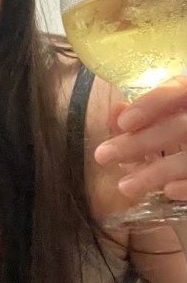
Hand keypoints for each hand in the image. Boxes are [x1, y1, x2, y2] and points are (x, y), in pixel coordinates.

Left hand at [95, 76, 186, 200]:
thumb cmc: (178, 133)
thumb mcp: (164, 121)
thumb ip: (143, 117)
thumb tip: (116, 111)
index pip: (180, 90)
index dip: (152, 105)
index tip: (123, 123)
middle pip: (180, 126)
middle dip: (140, 142)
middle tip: (103, 156)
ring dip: (158, 172)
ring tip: (125, 186)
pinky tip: (167, 192)